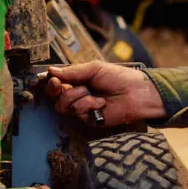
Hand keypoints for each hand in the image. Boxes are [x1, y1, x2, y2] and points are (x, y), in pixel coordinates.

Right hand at [43, 61, 165, 126]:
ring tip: (91, 92)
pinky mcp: (89, 119)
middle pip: (55, 96)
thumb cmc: (119, 77)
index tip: (52, 78)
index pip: (58, 82)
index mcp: (79, 81)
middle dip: (56, 89)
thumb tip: (52, 70)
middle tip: (59, 84)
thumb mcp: (94, 69)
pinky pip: (77, 111)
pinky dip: (88, 104)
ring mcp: (83, 108)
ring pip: (63, 105)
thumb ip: (73, 71)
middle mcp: (78, 95)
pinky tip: (100, 102)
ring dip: (76, 95)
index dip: (51, 81)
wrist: (136, 92)